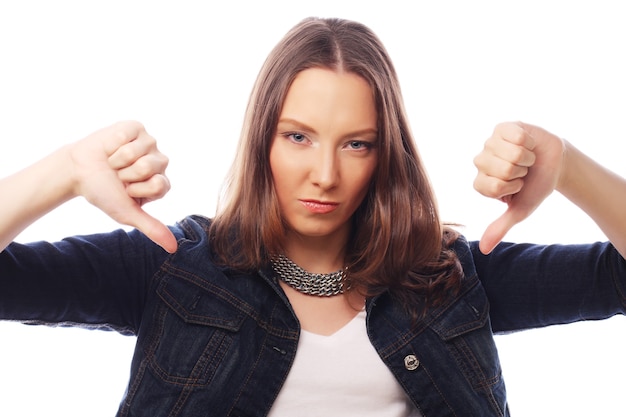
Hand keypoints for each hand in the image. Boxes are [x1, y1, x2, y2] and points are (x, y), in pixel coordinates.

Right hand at [70, 121, 176, 252]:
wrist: (78, 172)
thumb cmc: (104, 193)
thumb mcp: (127, 213)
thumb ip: (152, 228)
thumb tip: (173, 249)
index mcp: (161, 183)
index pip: (159, 185)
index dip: (137, 189)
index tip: (126, 191)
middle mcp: (160, 162)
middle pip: (150, 166)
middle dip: (126, 174)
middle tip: (118, 176)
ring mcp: (149, 143)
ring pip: (138, 150)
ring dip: (118, 159)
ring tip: (113, 163)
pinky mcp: (136, 127)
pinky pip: (128, 135)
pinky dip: (112, 143)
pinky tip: (110, 148)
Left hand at [473, 122, 564, 253]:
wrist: (555, 164)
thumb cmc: (534, 187)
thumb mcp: (519, 210)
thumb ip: (500, 227)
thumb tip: (484, 250)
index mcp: (481, 183)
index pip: (493, 186)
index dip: (513, 187)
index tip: (517, 186)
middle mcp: (480, 162)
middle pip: (503, 169)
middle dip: (521, 172)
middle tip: (523, 171)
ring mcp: (489, 143)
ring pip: (511, 152)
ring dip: (526, 157)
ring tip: (525, 158)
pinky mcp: (501, 127)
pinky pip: (516, 135)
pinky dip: (529, 142)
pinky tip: (527, 144)